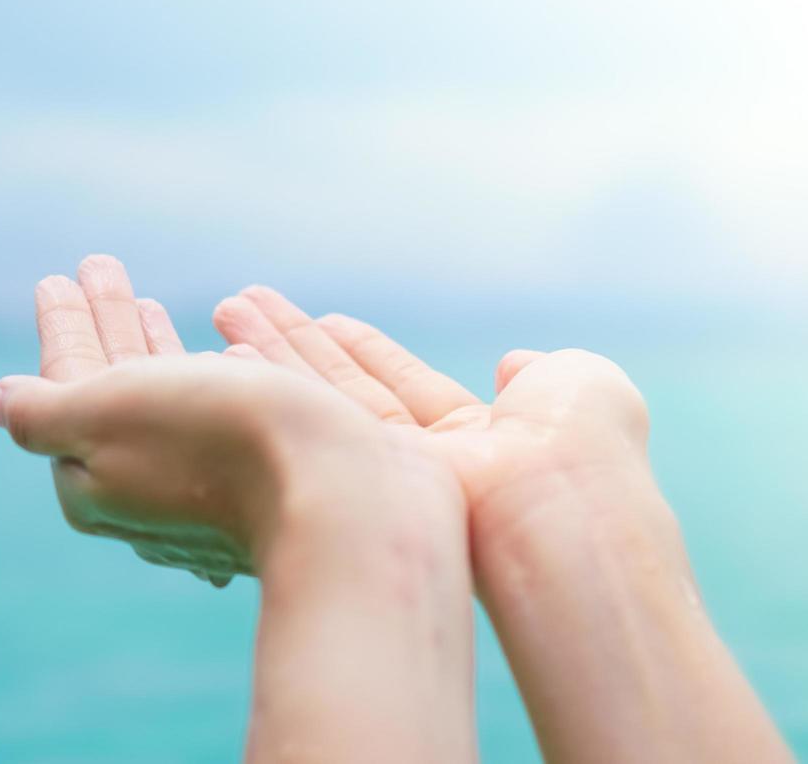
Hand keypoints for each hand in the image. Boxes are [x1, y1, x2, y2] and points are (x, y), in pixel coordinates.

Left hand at [0, 256, 460, 584]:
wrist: (348, 501)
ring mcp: (210, 487)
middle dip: (108, 325)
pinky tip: (220, 350)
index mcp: (94, 481)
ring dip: (153, 343)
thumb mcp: (106, 415)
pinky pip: (223, 411)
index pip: (65, 386)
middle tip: (100, 266)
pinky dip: (211, 370)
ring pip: (170, 400)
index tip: (59, 277)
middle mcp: (148, 490)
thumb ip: (43, 410)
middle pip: (116, 389)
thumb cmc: (218, 445)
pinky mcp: (269, 474)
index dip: (63, 327)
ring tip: (150, 301)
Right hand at [212, 286, 657, 575]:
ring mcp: (383, 470)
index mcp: (477, 434)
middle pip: (345, 390)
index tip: (324, 318)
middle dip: (296, 346)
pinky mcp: (351, 478)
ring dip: (269, 354)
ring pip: (315, 400)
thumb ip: (538, 369)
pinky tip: (229, 350)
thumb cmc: (582, 440)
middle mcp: (422, 455)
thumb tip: (513, 363)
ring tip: (225, 312)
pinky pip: (303, 417)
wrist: (563, 501)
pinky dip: (267, 380)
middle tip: (241, 306)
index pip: (401, 384)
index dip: (360, 350)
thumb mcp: (577, 380)